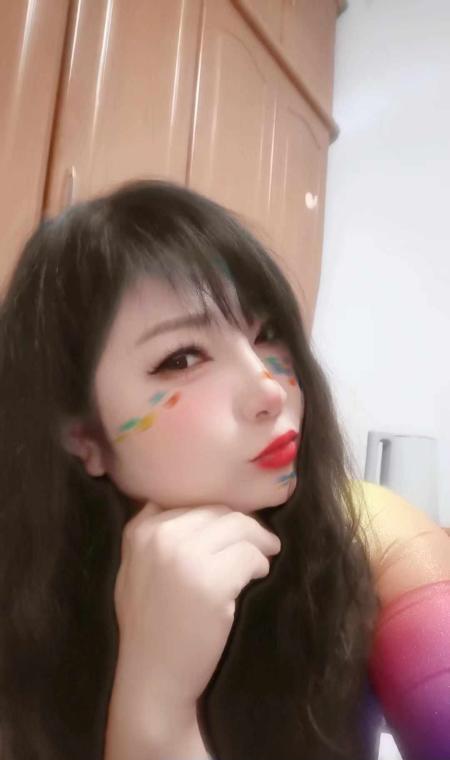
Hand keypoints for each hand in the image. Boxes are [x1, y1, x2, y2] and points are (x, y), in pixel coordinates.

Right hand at [112, 502, 281, 712]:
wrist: (152, 678)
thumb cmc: (148, 626)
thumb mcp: (134, 569)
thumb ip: (154, 535)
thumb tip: (196, 508)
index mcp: (141, 530)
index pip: (193, 503)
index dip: (219, 516)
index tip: (232, 530)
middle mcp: (161, 536)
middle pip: (220, 512)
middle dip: (244, 527)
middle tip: (259, 543)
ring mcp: (185, 557)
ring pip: (240, 527)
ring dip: (258, 542)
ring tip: (263, 558)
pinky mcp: (212, 582)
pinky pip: (250, 556)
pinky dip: (261, 564)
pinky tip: (258, 576)